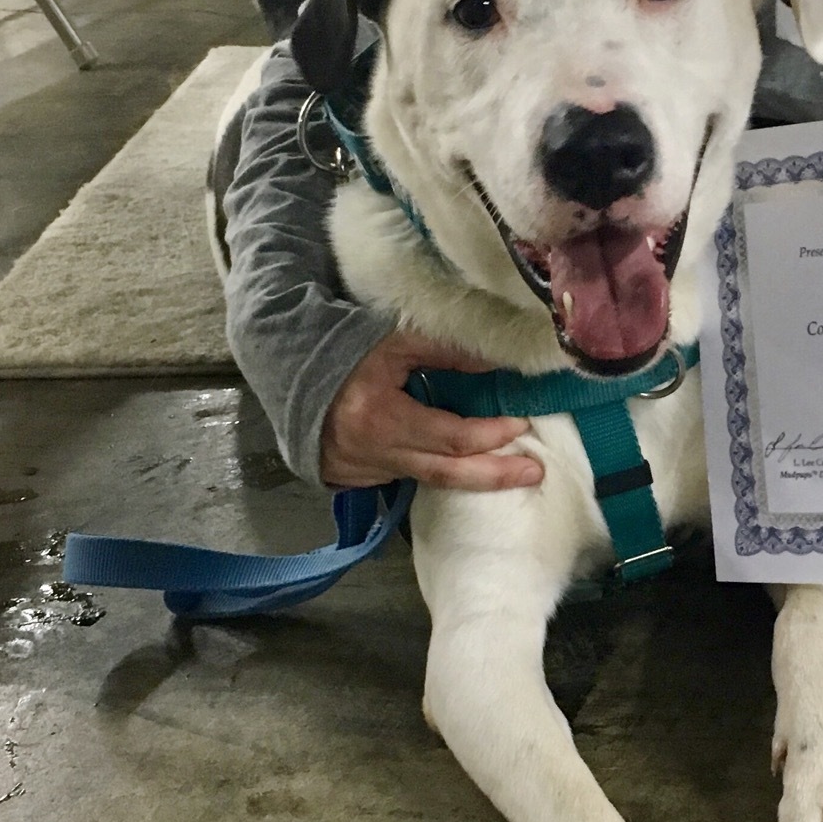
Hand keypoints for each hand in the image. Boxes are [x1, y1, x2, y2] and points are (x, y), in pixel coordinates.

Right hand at [319, 328, 543, 491]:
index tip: (520, 426)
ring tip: (509, 471)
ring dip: (467, 477)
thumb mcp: (394, 341)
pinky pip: (402, 478)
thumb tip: (497, 363)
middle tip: (534, 472)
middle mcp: (372, 453)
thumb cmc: (345, 350)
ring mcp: (360, 471)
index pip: (450, 437)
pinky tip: (459, 466)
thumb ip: (445, 351)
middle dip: (494, 475)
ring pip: (425, 480)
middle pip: (444, 473)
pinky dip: (433, 472)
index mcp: (380, 417)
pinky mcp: (353, 478)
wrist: (288, 370)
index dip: (489, 435)